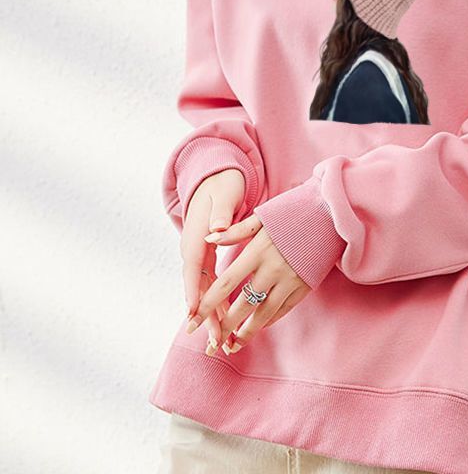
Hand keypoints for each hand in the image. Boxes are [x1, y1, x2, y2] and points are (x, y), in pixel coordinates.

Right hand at [180, 169, 246, 353]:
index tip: (193, 315)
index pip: (193, 268)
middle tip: (215, 340)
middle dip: (206, 314)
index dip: (193, 292)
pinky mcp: (209, 255)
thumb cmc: (222, 185)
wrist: (217, 176)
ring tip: (221, 340)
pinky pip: (212, 283)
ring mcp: (200, 253)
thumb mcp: (223, 195)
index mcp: (196, 235)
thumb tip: (217, 231)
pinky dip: (219, 301)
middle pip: (198, 286)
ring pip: (205, 289)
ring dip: (213, 314)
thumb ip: (221, 214)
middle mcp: (194, 248)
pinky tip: (226, 320)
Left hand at [185, 215, 311, 353]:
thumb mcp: (263, 217)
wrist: (331, 214)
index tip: (192, 321)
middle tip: (210, 344)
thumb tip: (208, 238)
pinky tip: (257, 327)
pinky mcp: (304, 286)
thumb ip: (235, 231)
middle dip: (224, 327)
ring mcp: (290, 280)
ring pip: (264, 314)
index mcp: (258, 250)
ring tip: (233, 345)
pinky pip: (283, 310)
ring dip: (246, 332)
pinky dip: (268, 321)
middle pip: (242, 305)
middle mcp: (273, 268)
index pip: (225, 283)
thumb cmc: (293, 211)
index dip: (207, 305)